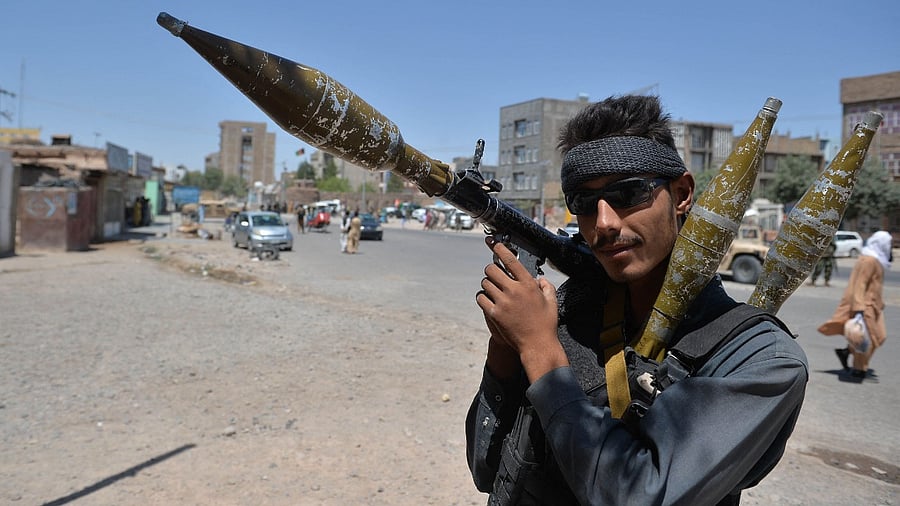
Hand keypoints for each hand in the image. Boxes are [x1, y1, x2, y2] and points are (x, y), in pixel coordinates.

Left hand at [475, 237, 566, 381]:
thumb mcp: (551, 302)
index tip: (493, 242)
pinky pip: (481, 298)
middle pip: (492, 269)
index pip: (510, 260)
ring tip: (494, 291)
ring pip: (485, 283)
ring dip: (488, 284)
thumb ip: (546, 287)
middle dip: (491, 270)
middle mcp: (515, 290)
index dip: (500, 248)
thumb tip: (540, 279)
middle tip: (494, 275)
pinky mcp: (494, 313)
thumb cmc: (546, 324)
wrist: (538, 345)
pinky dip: (482, 297)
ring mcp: (503, 302)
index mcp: (528, 285)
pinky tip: (488, 301)